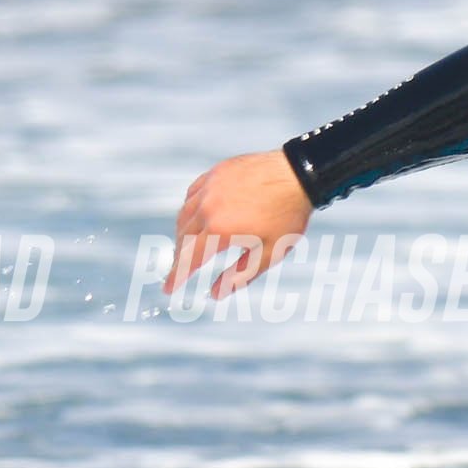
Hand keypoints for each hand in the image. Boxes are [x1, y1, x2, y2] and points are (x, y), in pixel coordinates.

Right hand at [167, 150, 312, 298]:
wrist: (299, 174)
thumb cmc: (287, 216)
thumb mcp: (269, 253)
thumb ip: (241, 275)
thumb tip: (216, 294)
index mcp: (219, 230)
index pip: (190, 259)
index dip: (177, 277)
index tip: (168, 289)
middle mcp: (207, 207)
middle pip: (184, 238)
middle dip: (180, 257)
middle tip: (180, 271)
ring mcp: (209, 187)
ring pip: (184, 215)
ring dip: (182, 234)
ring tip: (187, 247)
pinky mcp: (215, 173)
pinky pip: (192, 195)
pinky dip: (190, 210)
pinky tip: (196, 217)